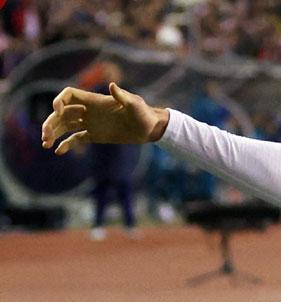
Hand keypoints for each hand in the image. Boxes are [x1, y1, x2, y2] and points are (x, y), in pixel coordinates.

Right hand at [41, 83, 168, 154]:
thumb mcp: (134, 104)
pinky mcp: (94, 136)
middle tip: (45, 135)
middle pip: (62, 113)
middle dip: (51, 122)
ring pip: (65, 126)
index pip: (69, 96)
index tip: (58, 112)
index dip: (60, 101)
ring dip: (54, 133)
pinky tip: (58, 151)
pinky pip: (76, 139)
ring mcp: (90, 123)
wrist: (150, 128)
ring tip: (46, 144)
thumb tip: (112, 86)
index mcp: (94, 101)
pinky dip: (66, 144)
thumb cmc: (143, 113)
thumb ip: (122, 96)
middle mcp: (88, 111)